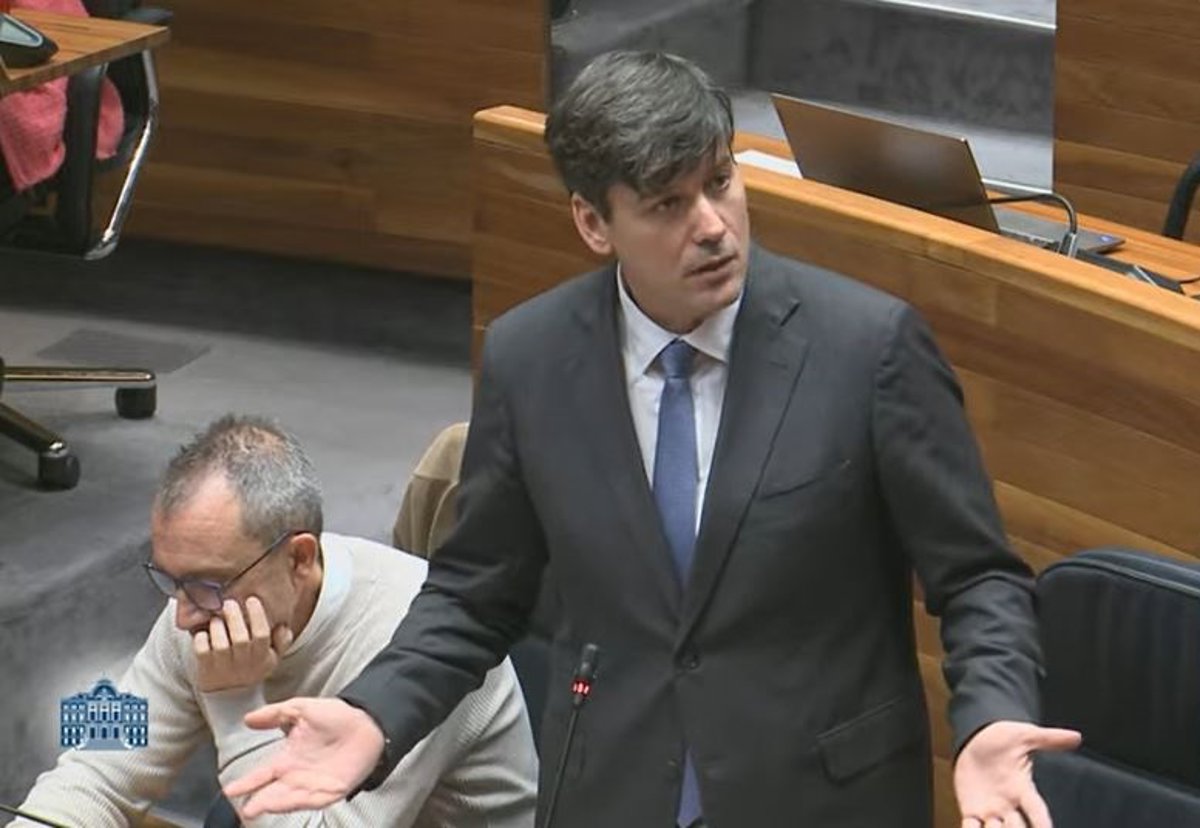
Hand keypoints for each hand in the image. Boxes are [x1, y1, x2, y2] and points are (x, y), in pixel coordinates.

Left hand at [193, 597, 292, 692]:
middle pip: (240, 639)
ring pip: (220, 645)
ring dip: (217, 627)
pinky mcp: (206, 672)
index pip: (262, 635)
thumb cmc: (252, 670)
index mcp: (263, 659)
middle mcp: (244, 665)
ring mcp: (224, 669)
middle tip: (229, 603)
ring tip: (216, 618)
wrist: (232, 700)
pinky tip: (202, 633)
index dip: (257, 615)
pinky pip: (202, 652)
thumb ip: (281, 641)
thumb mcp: (272, 658)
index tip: (251, 600)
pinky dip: (201, 639)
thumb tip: (282, 626)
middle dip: (234, 618)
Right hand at [223, 697, 384, 816]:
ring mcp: (315, 784)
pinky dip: (300, 802)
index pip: (262, 774)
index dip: (247, 783)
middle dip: (258, 801)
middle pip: (273, 792)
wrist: (367, 721)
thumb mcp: (301, 709)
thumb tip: (247, 719)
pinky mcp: (332, 789)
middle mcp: (298, 775)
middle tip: (244, 808)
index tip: (230, 790)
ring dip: (275, 804)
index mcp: (289, 758)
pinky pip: (313, 799)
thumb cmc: (336, 716)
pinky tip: (287, 802)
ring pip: (290, 799)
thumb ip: (274, 714)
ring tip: (259, 807)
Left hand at [954, 720, 1081, 827]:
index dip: (1042, 824)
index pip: (1037, 811)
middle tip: (1014, 825)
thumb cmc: (1002, 738)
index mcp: (1023, 789)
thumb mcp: (1025, 736)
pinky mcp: (971, 808)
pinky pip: (971, 826)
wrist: (975, 738)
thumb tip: (1076, 736)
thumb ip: (1049, 739)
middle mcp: (1009, 804)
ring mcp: (990, 808)